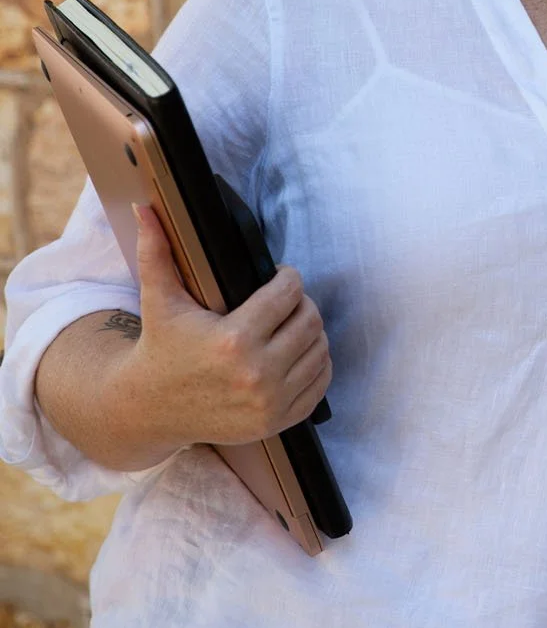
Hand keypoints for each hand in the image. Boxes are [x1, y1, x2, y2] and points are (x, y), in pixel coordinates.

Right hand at [121, 205, 332, 449]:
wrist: (151, 410)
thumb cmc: (161, 348)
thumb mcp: (159, 299)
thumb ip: (156, 252)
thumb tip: (145, 206)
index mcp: (233, 339)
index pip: (288, 293)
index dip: (288, 277)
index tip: (280, 276)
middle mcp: (257, 374)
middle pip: (310, 320)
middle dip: (302, 302)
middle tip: (286, 299)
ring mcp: (271, 402)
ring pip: (320, 349)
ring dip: (312, 331)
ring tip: (291, 322)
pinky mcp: (278, 421)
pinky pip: (320, 382)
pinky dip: (316, 363)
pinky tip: (296, 351)